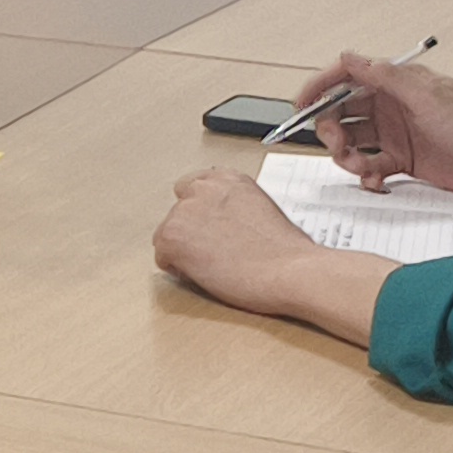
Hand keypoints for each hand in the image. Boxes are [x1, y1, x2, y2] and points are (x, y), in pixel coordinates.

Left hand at [154, 162, 327, 317]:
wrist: (290, 270)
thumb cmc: (286, 251)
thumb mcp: (261, 210)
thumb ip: (234, 209)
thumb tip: (221, 225)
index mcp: (228, 179)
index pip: (193, 188)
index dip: (200, 214)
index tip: (209, 229)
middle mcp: (203, 188)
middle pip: (178, 212)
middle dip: (191, 232)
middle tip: (213, 252)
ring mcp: (185, 211)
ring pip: (167, 234)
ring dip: (184, 250)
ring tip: (214, 266)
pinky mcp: (173, 236)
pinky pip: (162, 256)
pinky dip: (177, 268)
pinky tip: (205, 274)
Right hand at [301, 46, 452, 195]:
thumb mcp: (431, 97)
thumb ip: (387, 77)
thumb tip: (350, 57)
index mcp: (398, 85)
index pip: (345, 78)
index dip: (318, 89)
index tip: (300, 107)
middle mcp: (394, 108)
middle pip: (342, 113)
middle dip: (331, 130)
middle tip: (340, 146)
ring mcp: (399, 136)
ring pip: (353, 142)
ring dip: (347, 157)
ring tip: (362, 168)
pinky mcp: (407, 163)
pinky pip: (372, 169)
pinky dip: (367, 178)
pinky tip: (377, 183)